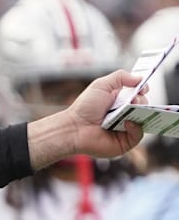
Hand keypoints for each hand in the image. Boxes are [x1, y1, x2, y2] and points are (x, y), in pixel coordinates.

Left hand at [28, 70, 145, 169]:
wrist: (74, 128)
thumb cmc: (84, 107)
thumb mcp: (101, 85)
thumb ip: (120, 77)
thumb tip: (140, 78)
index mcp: (119, 101)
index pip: (138, 95)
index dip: (142, 90)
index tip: (143, 88)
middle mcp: (124, 115)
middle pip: (144, 106)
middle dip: (142, 101)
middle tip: (134, 99)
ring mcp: (125, 129)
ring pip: (144, 120)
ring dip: (141, 113)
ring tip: (132, 108)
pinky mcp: (125, 142)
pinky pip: (138, 135)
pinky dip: (136, 128)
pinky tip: (127, 123)